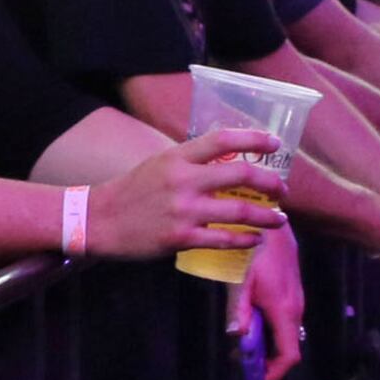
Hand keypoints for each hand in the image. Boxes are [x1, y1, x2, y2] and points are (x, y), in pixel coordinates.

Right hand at [87, 127, 286, 258]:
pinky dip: (246, 240)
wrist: (98, 220)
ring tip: (279, 220)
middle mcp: (183, 181)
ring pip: (240, 212)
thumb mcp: (159, 165)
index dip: (253, 139)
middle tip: (282, 190)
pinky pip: (224, 239)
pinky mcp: (181, 238)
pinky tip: (255, 240)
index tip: (274, 143)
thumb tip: (225, 161)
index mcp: (177, 158)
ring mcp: (183, 211)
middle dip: (271, 183)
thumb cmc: (131, 191)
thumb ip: (190, 162)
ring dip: (268, 217)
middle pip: (241, 175)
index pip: (223, 140)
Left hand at [241, 225, 304, 379]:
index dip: (273, 372)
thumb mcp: (239, 279)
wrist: (272, 224)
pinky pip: (282, 321)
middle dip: (264, 360)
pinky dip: (267, 329)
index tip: (255, 379)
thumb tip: (237, 336)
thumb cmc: (254, 250)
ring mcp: (295, 300)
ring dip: (264, 344)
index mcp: (284, 311)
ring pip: (283, 334)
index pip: (289, 356)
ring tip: (240, 341)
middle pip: (286, 348)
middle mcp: (295, 310)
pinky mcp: (291, 293)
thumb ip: (238, 309)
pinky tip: (248, 319)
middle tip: (238, 358)